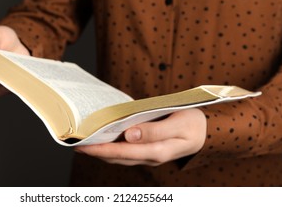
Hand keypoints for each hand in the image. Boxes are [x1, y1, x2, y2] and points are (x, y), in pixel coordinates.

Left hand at [75, 108, 206, 165]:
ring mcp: (148, 156)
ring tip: (84, 143)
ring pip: (119, 157)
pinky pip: (125, 153)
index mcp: (157, 151)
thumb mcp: (179, 124)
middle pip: (117, 157)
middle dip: (96, 152)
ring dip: (101, 151)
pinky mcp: (147, 151)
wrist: (206, 133)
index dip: (102, 149)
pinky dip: (112, 148)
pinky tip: (103, 140)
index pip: (123, 152)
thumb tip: (129, 135)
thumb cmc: (193, 124)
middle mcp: (150, 157)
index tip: (84, 145)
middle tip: (76, 143)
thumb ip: (155, 131)